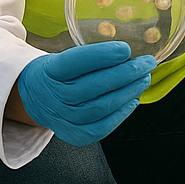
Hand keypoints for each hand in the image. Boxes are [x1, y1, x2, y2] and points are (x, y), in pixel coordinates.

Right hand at [16, 42, 154, 145]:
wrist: (37, 97)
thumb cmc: (59, 72)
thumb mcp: (64, 56)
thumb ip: (91, 57)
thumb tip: (129, 53)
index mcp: (51, 71)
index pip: (76, 62)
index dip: (103, 55)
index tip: (126, 48)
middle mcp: (56, 96)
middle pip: (95, 86)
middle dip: (127, 73)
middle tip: (147, 63)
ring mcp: (64, 118)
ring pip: (101, 107)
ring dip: (129, 92)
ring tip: (144, 79)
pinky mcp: (73, 134)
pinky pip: (101, 127)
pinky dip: (121, 114)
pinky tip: (133, 100)